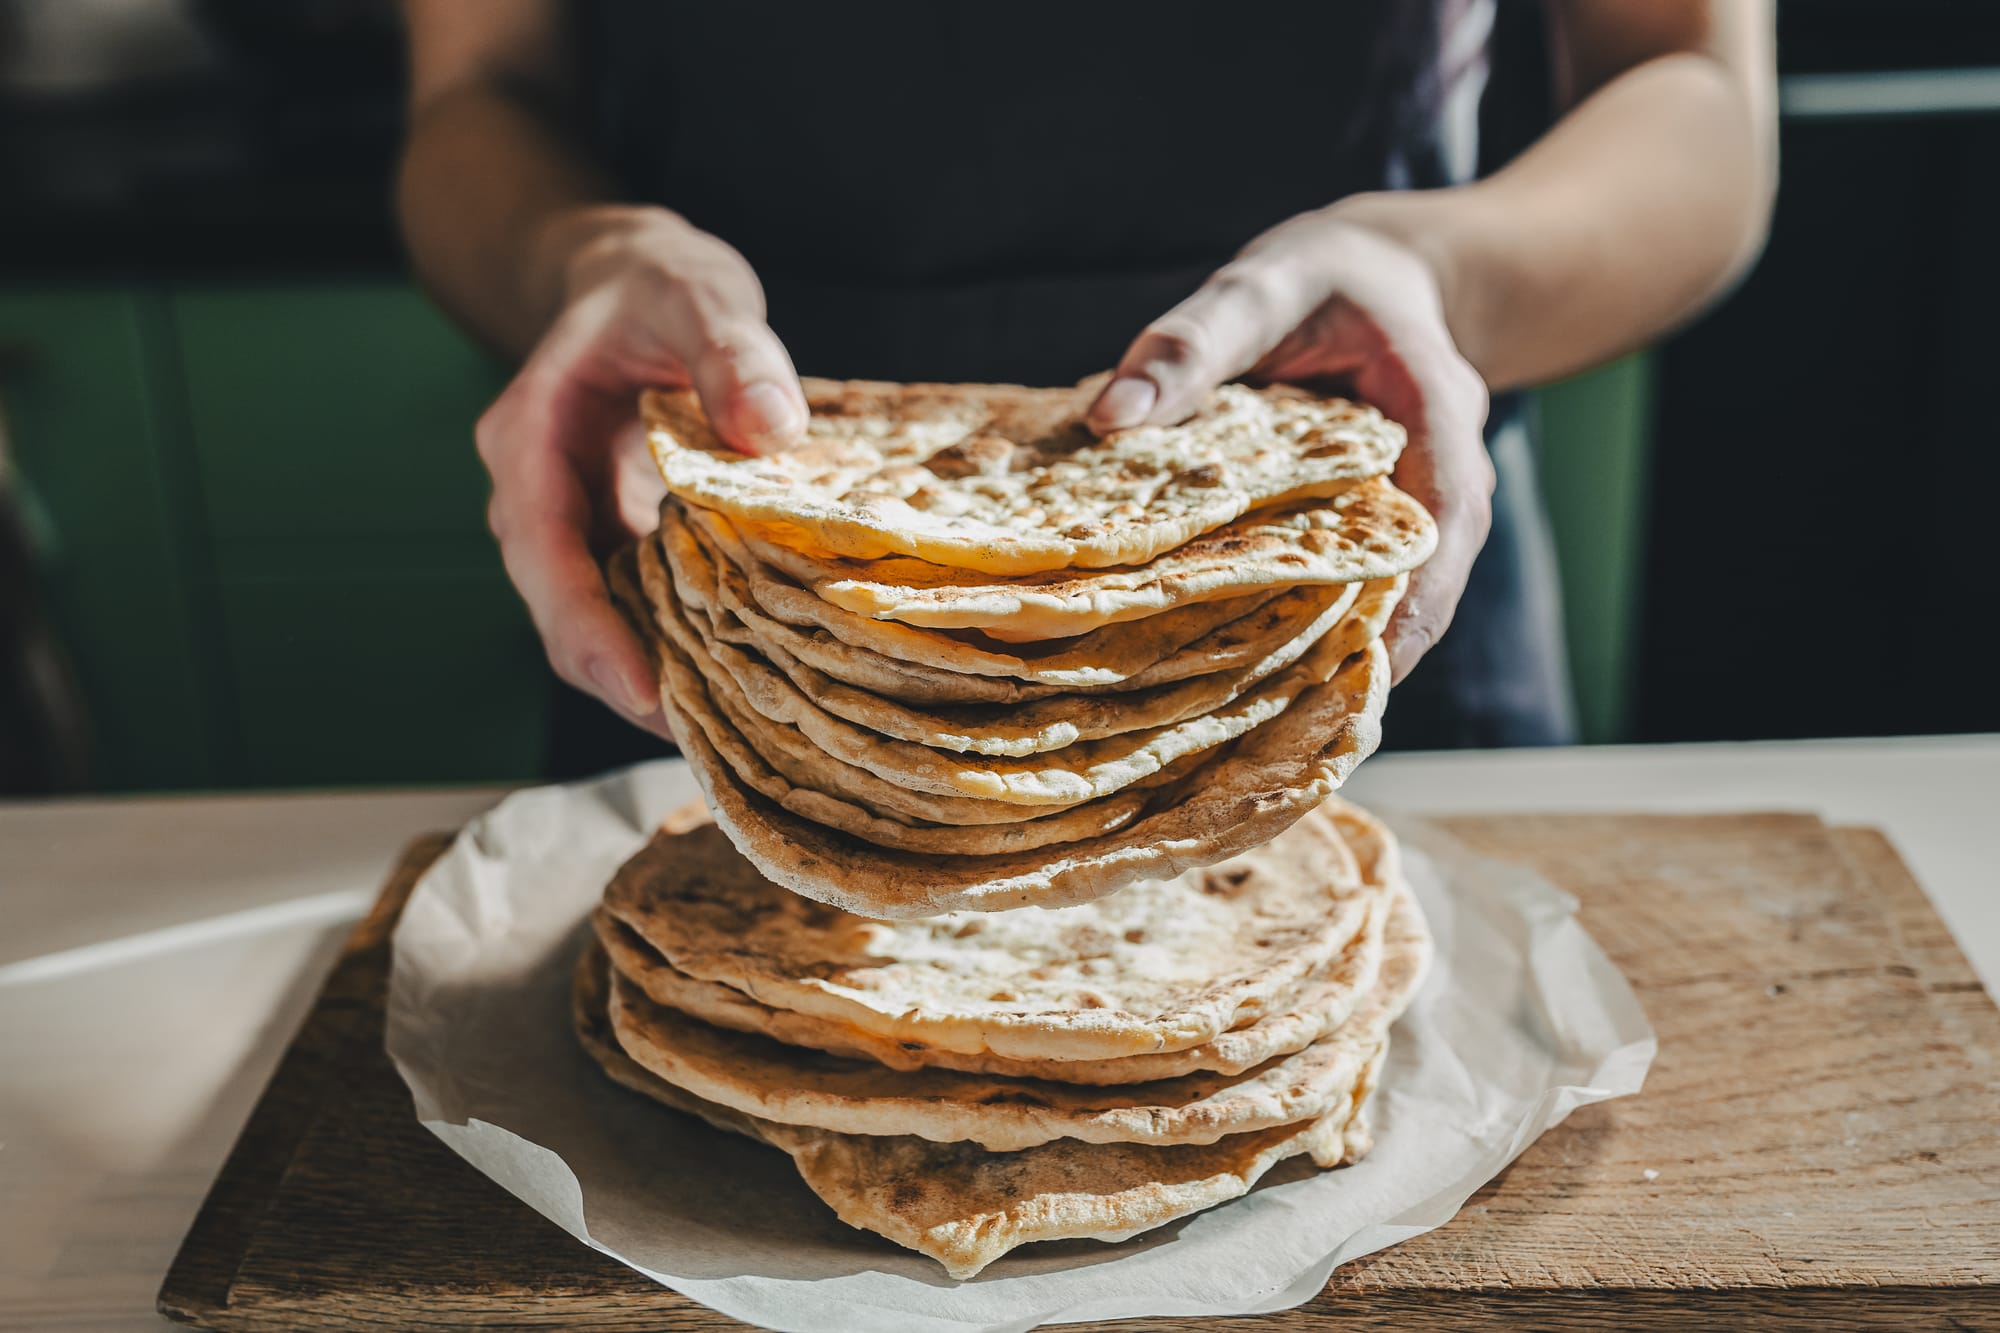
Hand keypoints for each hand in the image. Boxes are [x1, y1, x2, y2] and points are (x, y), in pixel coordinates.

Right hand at [474, 207, 808, 734]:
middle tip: (707, 740)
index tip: (644, 693)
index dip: (589, 631)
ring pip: (594, 622)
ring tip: (730, 728)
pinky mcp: (610, 540)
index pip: (544, 553)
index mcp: (529, 439)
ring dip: (651, 675)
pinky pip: (631, 606)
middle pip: (561, 612)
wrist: (633, 279)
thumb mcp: (696, 294)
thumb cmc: (657, 284)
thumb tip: (771, 430)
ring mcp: (569, 524)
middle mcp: (533, 495)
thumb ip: (731, 353)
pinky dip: (676, 643)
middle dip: (623, 679)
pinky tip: (737, 677)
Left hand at [1087, 204, 1491, 682]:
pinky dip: (1308, 623)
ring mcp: (1409, 508)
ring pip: (1389, 594)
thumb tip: (1109, 415)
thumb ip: (1197, 340)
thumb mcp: (1265, 283)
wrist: (1375, 272)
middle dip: (1368, 652)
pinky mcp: (1367, 527)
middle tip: (1296, 729)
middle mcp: (1439, 476)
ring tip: (1267, 727)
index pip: (1448, 521)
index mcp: (1436, 412)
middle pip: (1424, 582)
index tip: (1367, 666)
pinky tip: (1248, 673)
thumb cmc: (1322, 274)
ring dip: (1336, 651)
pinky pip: (1353, 583)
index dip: (1415, 601)